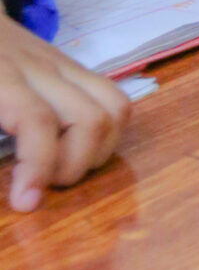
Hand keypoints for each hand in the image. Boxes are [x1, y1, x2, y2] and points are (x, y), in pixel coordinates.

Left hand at [0, 11, 130, 212]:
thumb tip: (0, 178)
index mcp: (2, 76)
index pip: (37, 119)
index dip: (38, 165)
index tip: (27, 203)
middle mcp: (42, 68)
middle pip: (90, 118)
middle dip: (74, 166)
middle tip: (42, 186)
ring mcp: (66, 65)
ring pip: (115, 108)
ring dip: (98, 153)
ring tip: (63, 171)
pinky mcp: (78, 69)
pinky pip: (116, 100)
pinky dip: (108, 135)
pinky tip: (76, 150)